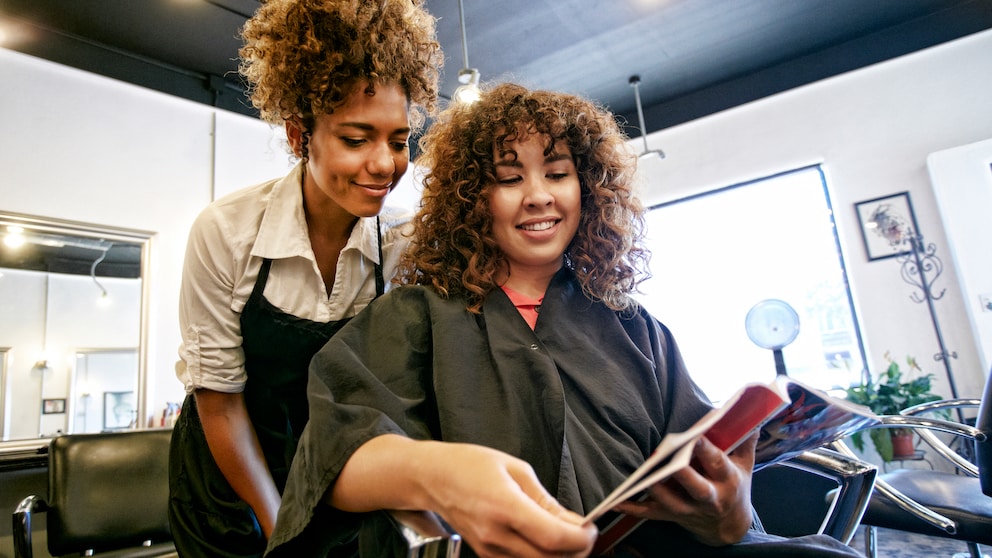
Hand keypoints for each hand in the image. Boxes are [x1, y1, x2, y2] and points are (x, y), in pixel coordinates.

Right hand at [417, 443, 596, 557]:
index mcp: (505, 506)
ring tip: (563, 534)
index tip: (590, 529)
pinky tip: (543, 539)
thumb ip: (545, 500)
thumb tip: (572, 521)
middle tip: (582, 533)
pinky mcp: (486, 555)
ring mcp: (489, 549)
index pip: (553, 537)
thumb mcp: (515, 468)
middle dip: (575, 550)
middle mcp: (496, 534)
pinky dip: (539, 555)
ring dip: (558, 555)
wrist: (432, 478)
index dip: (580, 538)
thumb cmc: (469, 465)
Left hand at [614, 433, 756, 545]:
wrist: (729, 526)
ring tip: (643, 475)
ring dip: (658, 490)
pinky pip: (651, 514)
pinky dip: (633, 508)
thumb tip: (750, 414)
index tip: (697, 436)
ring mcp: (689, 509)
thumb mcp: (745, 464)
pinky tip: (616, 501)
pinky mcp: (672, 516)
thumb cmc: (734, 486)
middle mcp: (709, 497)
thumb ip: (744, 440)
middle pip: (697, 488)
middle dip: (685, 476)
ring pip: (672, 503)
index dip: (707, 451)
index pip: (718, 463)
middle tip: (672, 461)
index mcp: (727, 480)